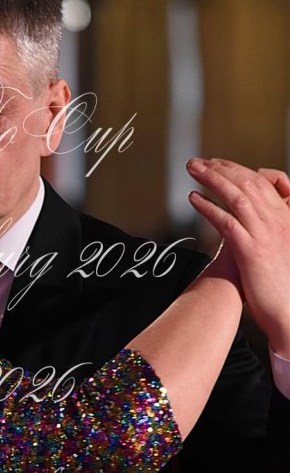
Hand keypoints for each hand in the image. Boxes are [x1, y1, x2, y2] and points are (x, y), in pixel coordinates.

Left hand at [188, 158, 289, 356]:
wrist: (288, 310)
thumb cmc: (279, 284)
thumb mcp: (276, 248)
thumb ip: (261, 229)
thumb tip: (237, 221)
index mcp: (284, 217)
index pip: (261, 181)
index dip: (236, 169)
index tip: (217, 164)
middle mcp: (276, 221)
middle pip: (247, 182)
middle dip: (220, 168)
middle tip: (197, 162)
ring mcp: (264, 234)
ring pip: (236, 196)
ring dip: (212, 179)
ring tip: (193, 170)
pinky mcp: (251, 251)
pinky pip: (227, 221)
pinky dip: (209, 207)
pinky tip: (194, 199)